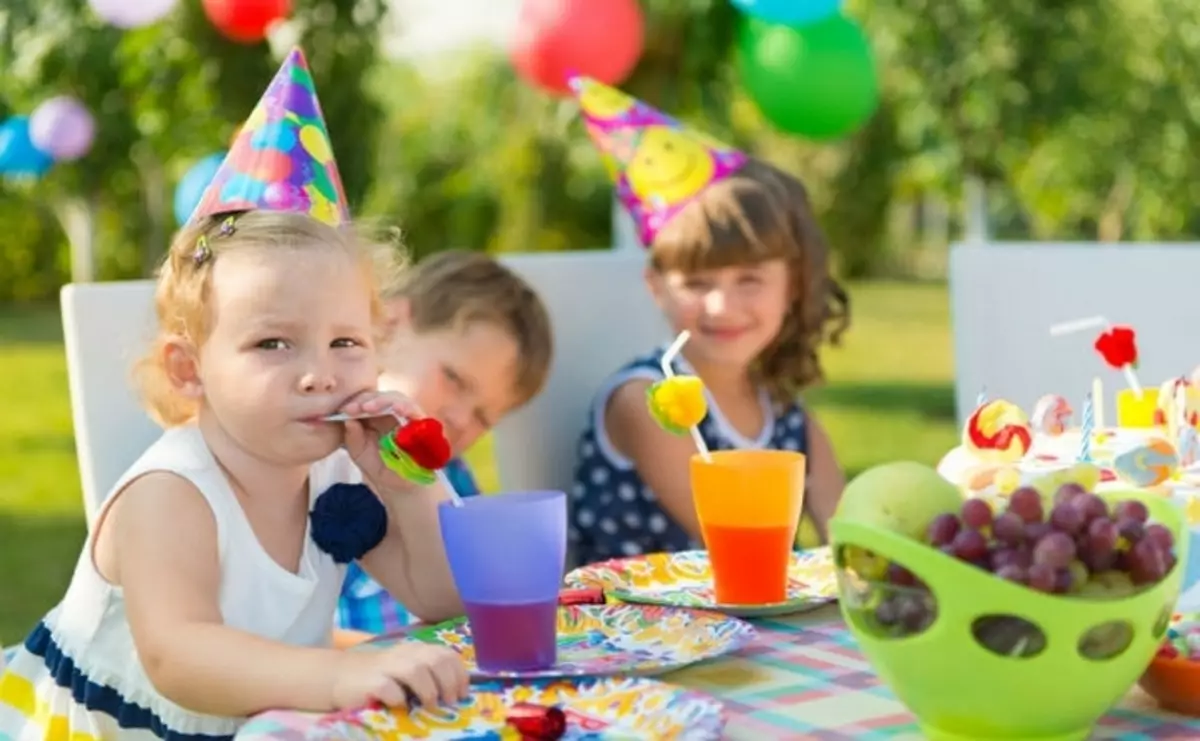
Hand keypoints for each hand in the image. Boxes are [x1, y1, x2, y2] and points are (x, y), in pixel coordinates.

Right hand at [331, 642, 469, 710]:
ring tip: (430, 706)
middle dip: (449, 683)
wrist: (339, 675)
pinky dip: (399, 699)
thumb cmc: (381, 677)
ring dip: (428, 691)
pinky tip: (401, 706)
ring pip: (415, 670)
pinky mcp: (370, 681)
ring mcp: (386, 666)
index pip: (446, 654)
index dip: (459, 674)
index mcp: (417, 650)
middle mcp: (404, 653)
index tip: (463, 694)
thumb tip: (457, 694)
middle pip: (435, 660)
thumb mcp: (408, 670)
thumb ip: (430, 674)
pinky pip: (389, 688)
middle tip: (450, 702)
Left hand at [337, 390, 423, 492]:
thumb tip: (348, 420)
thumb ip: (352, 438)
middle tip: (353, 408)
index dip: (354, 402)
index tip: (342, 410)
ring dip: (383, 401)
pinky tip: (397, 409)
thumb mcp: (359, 454)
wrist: (401, 487)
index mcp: (373, 417)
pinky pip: (415, 410)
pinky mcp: (421, 423)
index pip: (364, 400)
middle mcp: (390, 413)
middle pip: (379, 396)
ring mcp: (406, 416)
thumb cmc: (380, 467)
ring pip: (396, 398)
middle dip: (365, 400)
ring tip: (369, 407)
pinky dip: (407, 407)